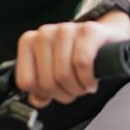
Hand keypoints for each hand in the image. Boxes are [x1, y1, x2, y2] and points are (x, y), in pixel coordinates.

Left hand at [15, 9, 129, 108]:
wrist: (103, 39)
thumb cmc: (74, 56)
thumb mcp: (52, 72)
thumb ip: (40, 89)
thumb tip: (38, 100)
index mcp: (29, 42)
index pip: (26, 82)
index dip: (44, 94)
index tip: (55, 91)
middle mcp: (44, 33)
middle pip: (47, 82)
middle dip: (64, 94)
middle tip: (74, 90)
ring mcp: (66, 29)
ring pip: (64, 74)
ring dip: (77, 88)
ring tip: (83, 85)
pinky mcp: (87, 30)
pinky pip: (82, 63)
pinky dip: (88, 79)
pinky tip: (91, 81)